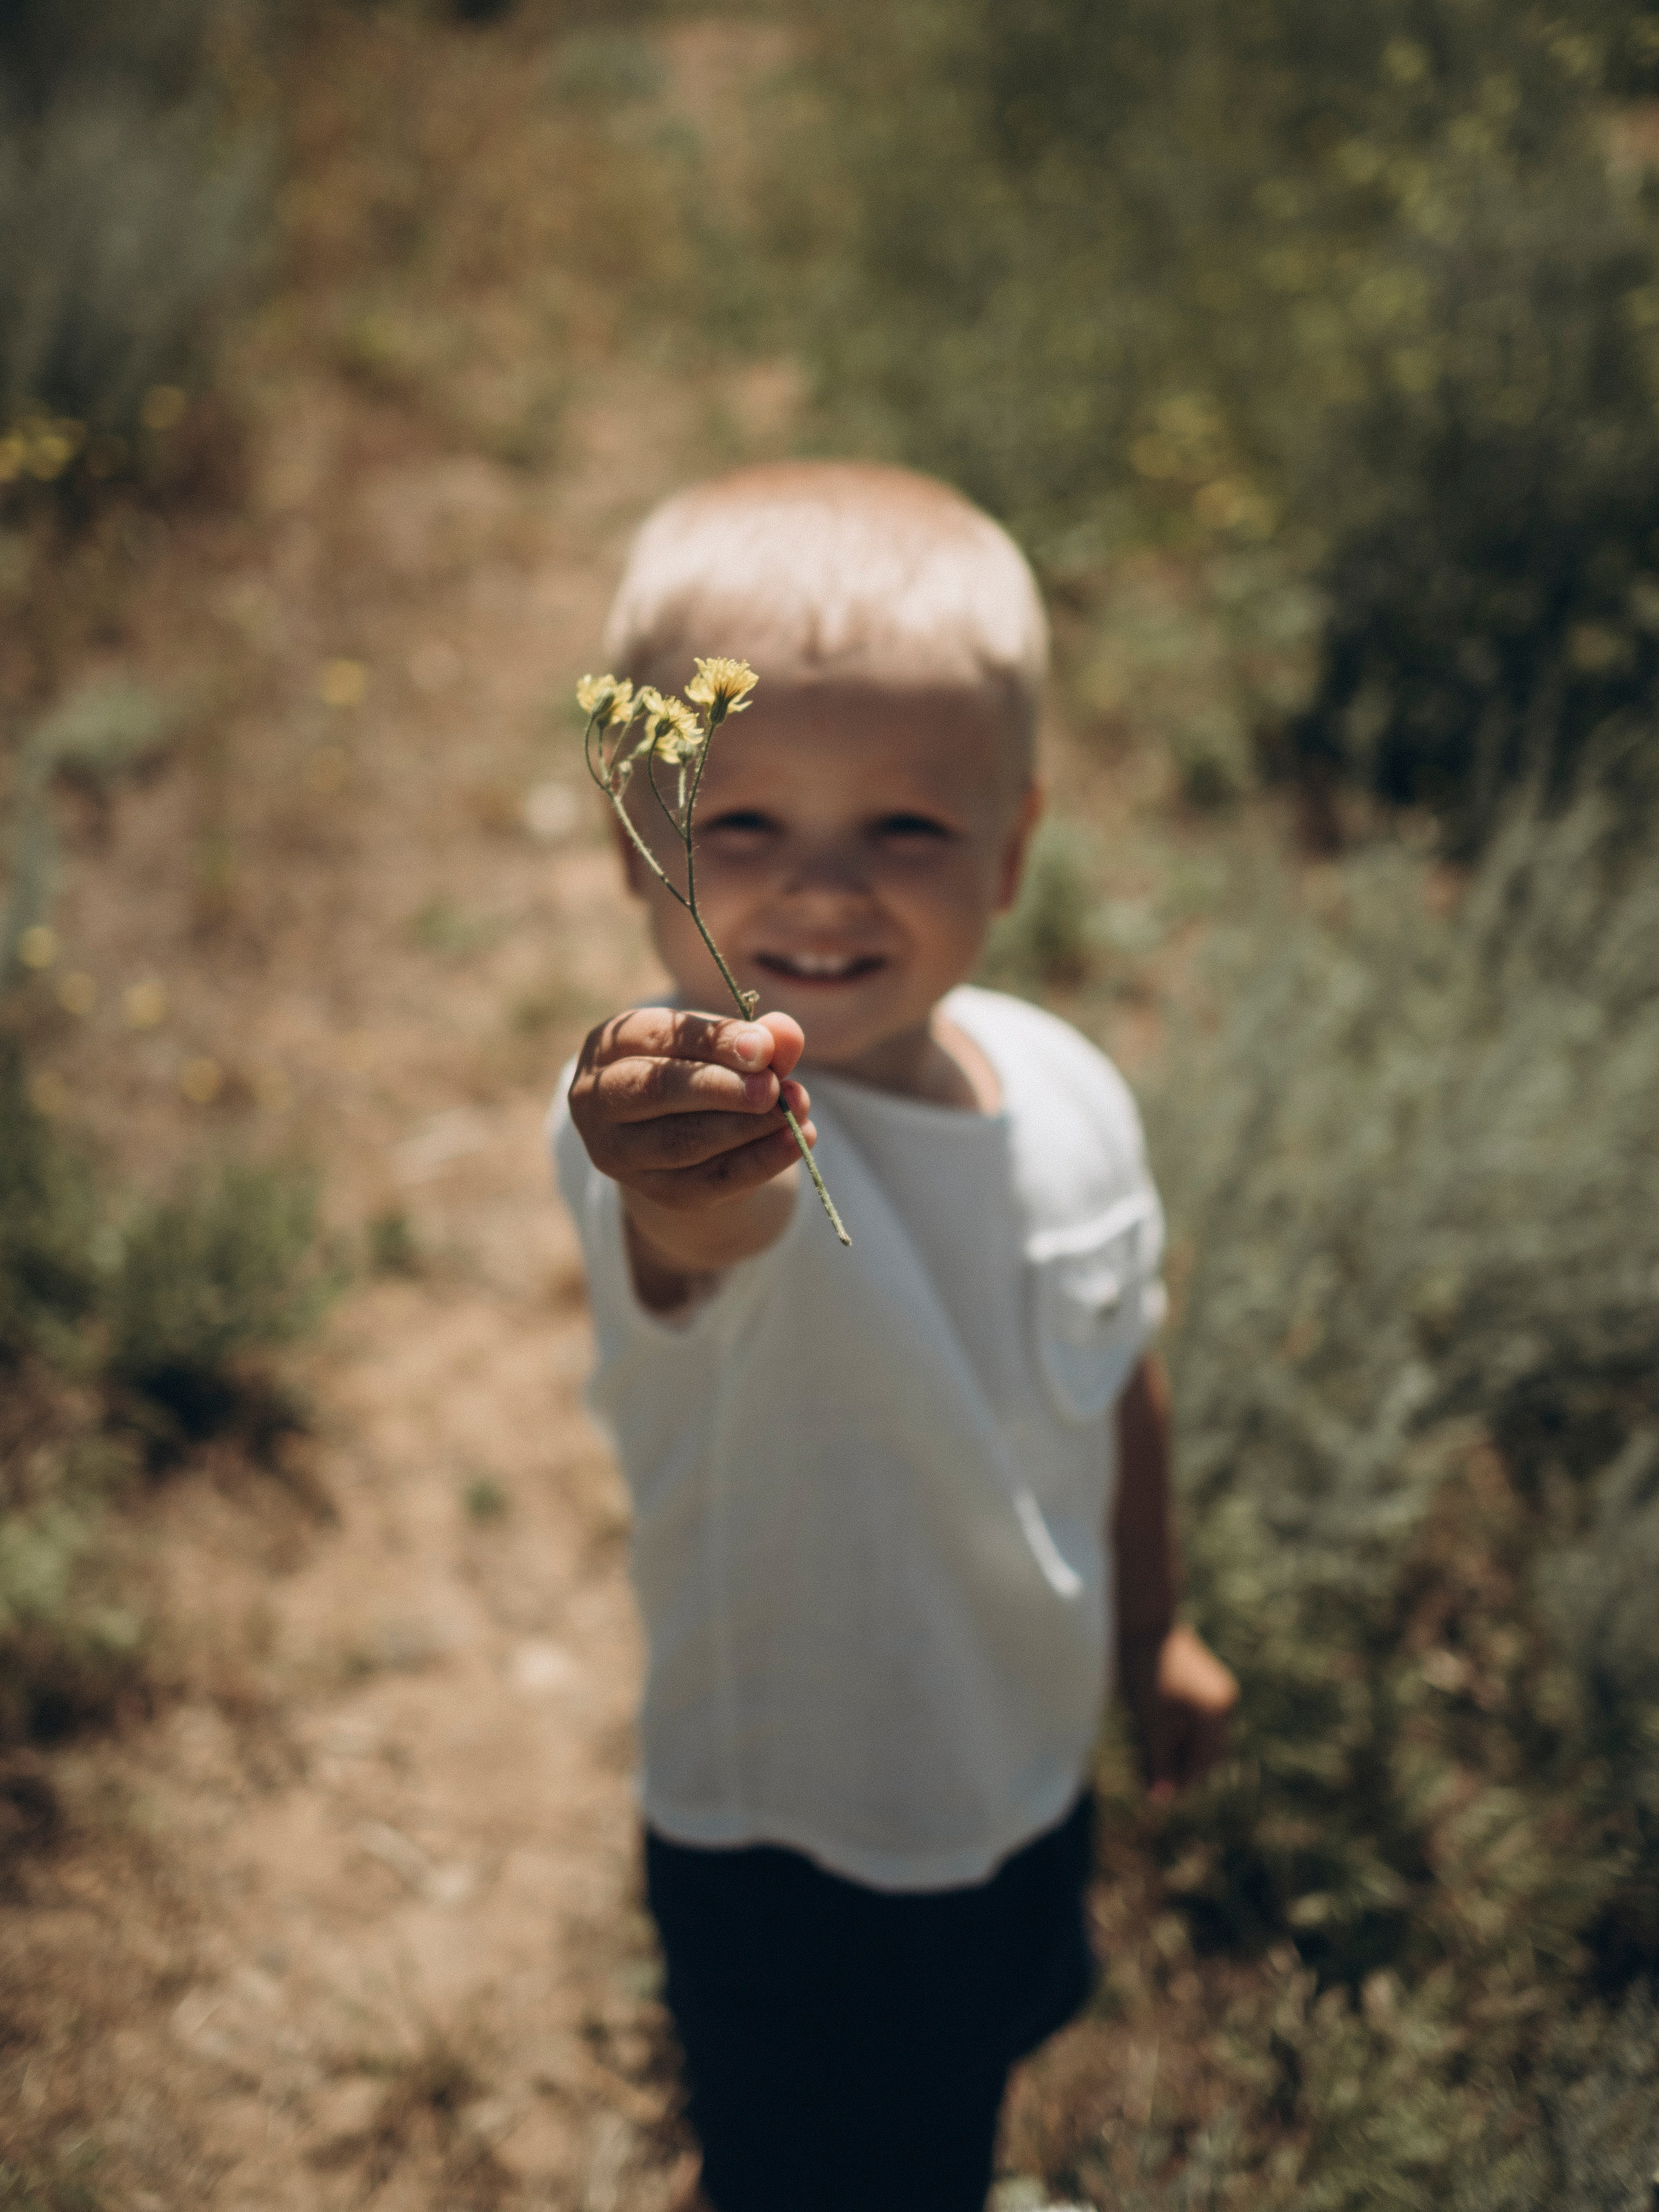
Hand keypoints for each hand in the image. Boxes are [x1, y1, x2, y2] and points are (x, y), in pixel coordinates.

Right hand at [567, 1005, 813, 1217]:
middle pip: (656, 1090)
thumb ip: (752, 1037)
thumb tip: (785, 1034)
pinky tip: (795, 1142)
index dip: (712, 1040)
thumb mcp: (718, 1044)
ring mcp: (618, 1152)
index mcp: (607, 1046)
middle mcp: (596, 1099)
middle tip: (774, 1087)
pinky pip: (707, 1182)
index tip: (764, 1046)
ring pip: (682, 1142)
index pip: (656, 1037)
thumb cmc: (697, 1068)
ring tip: (797, 1110)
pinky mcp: (653, 1192)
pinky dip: (758, 1163)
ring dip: (747, 1127)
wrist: (679, 1131)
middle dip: (721, 1088)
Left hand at [1119, 1622, 1237, 1803]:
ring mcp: (1219, 1692)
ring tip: (1147, 1756)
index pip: (1201, 1764)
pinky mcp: (1208, 1683)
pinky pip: (1198, 1718)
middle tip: (1149, 1779)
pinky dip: (1179, 1731)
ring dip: (1177, 1750)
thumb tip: (1161, 1799)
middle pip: (1206, 1753)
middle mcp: (1225, 1704)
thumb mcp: (1150, 1721)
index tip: (1153, 1795)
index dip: (1178, 1783)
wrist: (1144, 1621)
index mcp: (1215, 1714)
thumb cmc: (1145, 1669)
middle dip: (1179, 1768)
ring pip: (1201, 1736)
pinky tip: (1154, 1733)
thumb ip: (1158, 1760)